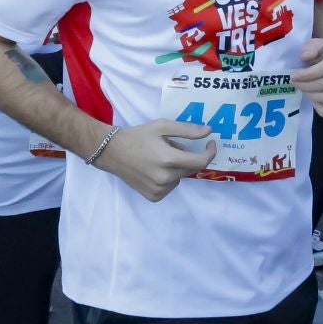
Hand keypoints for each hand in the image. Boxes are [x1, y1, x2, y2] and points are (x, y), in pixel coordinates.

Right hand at [95, 118, 218, 200]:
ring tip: (159, 158)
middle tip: (172, 146)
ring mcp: (159, 189)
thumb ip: (187, 130)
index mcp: (169, 159)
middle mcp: (166, 178)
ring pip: (180, 178)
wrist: (112, 152)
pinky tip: (154, 170)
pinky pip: (170, 187)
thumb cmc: (137, 136)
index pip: (201, 162)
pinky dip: (168, 178)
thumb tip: (209, 131)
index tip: (210, 144)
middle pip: (190, 169)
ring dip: (177, 168)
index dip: (210, 152)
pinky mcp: (154, 196)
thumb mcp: (162, 127)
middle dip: (187, 157)